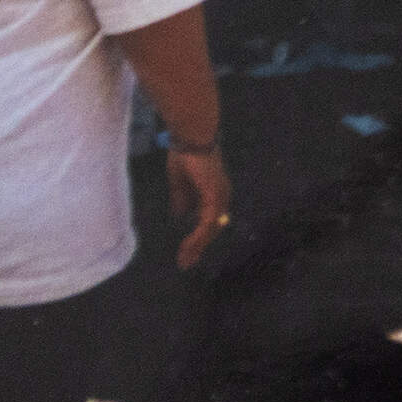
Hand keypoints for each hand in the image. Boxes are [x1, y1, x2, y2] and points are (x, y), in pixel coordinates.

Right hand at [167, 145, 232, 270]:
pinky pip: (207, 223)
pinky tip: (188, 247)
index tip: (186, 252)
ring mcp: (220, 197)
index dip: (199, 238)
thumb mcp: (180, 184)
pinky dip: (197, 237)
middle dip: (198, 248)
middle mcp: (221, 197)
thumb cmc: (186, 156)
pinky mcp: (214, 197)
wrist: (191, 138)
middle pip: (212, 229)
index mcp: (215, 194)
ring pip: (210, 230)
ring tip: (184, 260)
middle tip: (185, 263)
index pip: (210, 221)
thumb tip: (180, 216)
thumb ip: (181, 200)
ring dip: (196, 247)